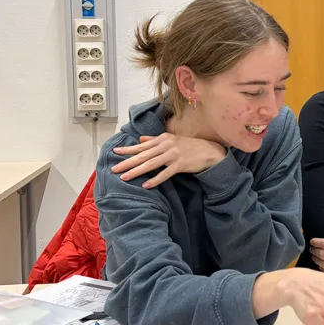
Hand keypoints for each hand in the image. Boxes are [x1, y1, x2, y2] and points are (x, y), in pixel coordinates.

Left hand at [112, 134, 226, 187]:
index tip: (115, 152)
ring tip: (125, 177)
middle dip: (127, 162)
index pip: (142, 146)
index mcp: (162, 139)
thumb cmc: (190, 146)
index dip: (128, 149)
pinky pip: (165, 173)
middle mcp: (166, 145)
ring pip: (151, 164)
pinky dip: (155, 179)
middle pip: (143, 155)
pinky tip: (146, 185)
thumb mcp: (172, 140)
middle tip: (114, 169)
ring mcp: (173, 155)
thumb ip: (155, 140)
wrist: (209, 151)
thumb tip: (140, 139)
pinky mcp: (181, 164)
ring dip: (137, 171)